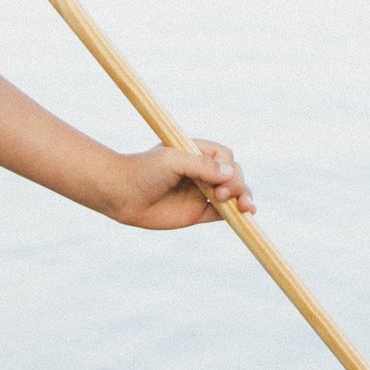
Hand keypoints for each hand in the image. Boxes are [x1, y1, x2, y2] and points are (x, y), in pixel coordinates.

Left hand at [107, 138, 253, 229]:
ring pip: (233, 195)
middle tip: (222, 195)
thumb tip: (231, 173)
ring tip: (248, 209)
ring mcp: (201, 192)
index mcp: (197, 152)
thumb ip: (201, 166)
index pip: (226, 157)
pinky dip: (234, 216)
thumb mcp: (172, 161)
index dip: (229, 168)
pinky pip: (222, 214)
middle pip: (234, 176)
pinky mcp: (197, 213)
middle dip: (237, 185)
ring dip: (244, 199)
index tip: (219, 179)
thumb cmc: (144, 171)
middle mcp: (202, 172)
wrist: (121, 194)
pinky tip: (244, 217)